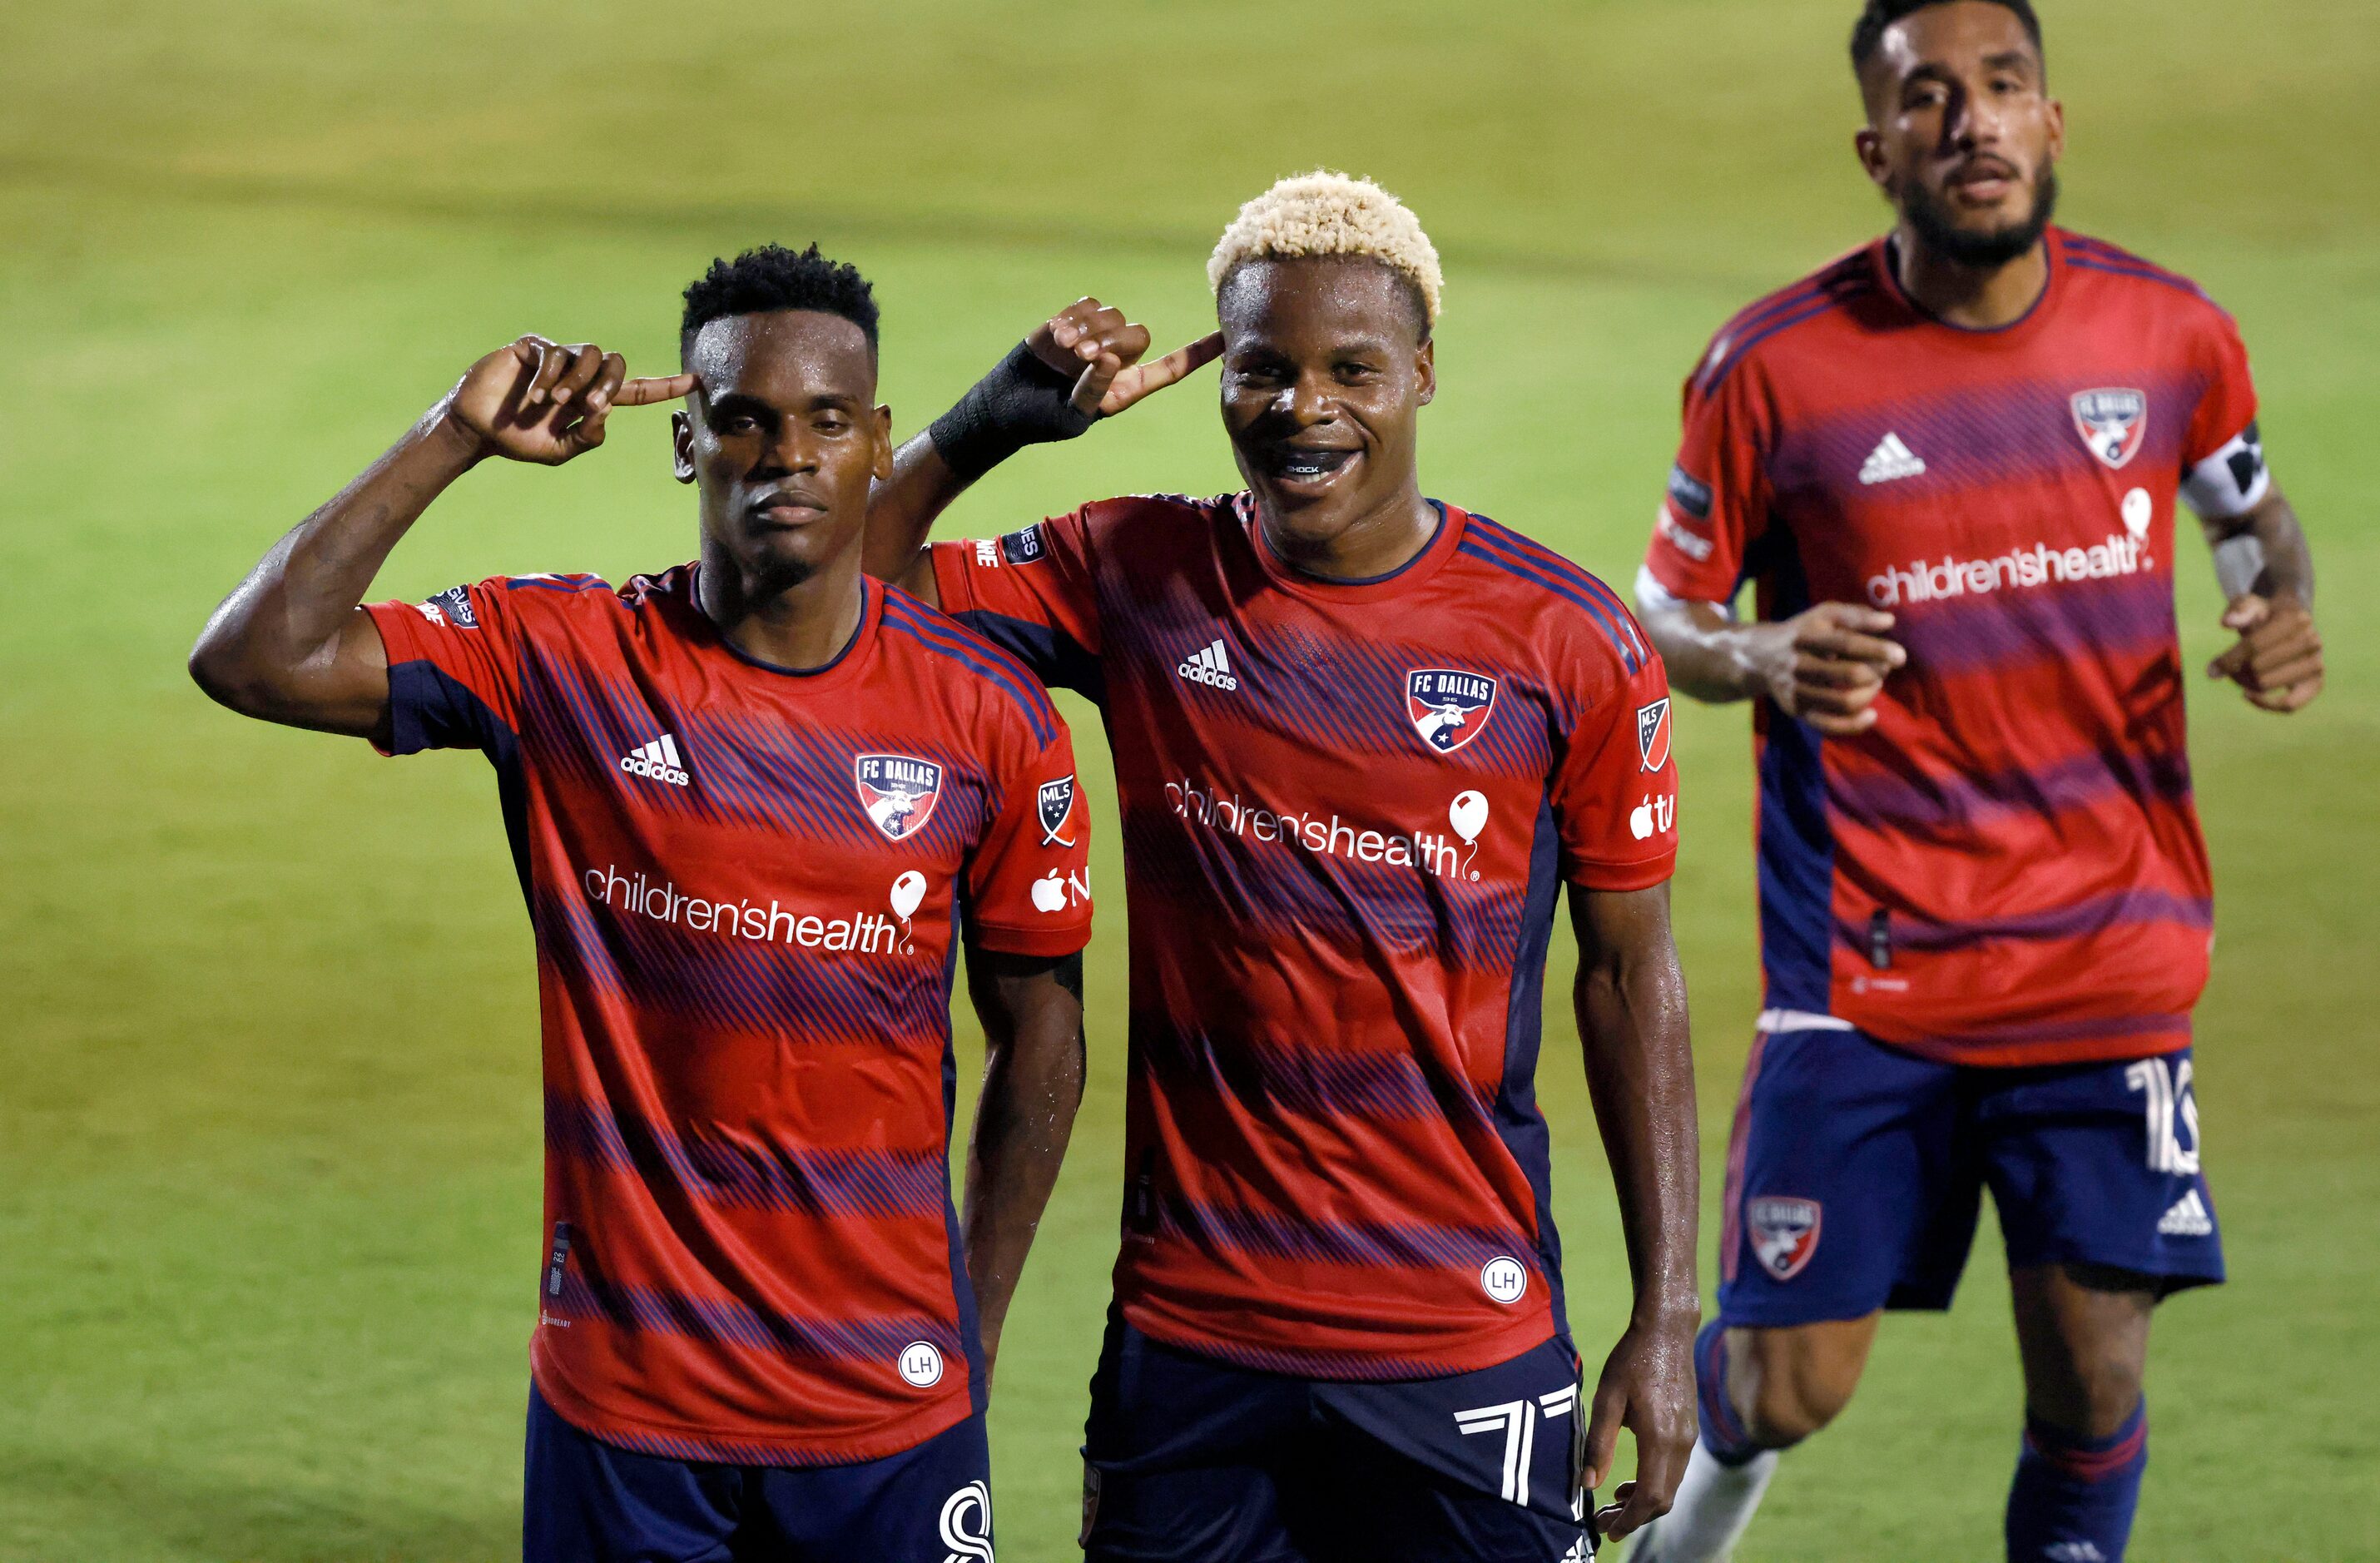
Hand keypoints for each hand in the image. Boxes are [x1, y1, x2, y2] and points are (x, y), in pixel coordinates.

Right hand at [441, 336, 693, 465]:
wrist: (477, 429)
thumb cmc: (518, 440)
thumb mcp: (560, 451)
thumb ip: (587, 438)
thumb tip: (607, 413)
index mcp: (590, 400)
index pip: (635, 391)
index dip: (663, 386)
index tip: (694, 380)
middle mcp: (579, 375)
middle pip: (616, 364)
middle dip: (610, 384)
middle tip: (590, 406)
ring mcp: (557, 358)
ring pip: (590, 354)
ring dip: (578, 380)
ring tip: (555, 402)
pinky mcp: (533, 347)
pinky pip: (554, 352)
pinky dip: (548, 376)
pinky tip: (534, 398)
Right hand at [1027, 297, 1221, 417]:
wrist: (1005, 404)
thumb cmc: (1042, 419)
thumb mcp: (1070, 414)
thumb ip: (1092, 390)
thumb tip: (1109, 359)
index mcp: (1127, 388)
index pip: (1172, 368)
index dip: (1198, 353)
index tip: (1227, 338)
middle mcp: (1117, 360)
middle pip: (1139, 335)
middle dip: (1112, 340)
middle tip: (1082, 356)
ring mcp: (1095, 337)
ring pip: (1113, 315)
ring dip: (1089, 330)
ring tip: (1063, 349)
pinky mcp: (1072, 321)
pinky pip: (1088, 305)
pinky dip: (1074, 317)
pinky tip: (1055, 337)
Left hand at [1584, 1313, 1696, 1542]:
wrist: (1668, 1330)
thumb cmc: (1632, 1359)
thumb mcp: (1607, 1399)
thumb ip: (1598, 1444)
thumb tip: (1588, 1484)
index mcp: (1660, 1439)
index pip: (1649, 1498)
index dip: (1629, 1520)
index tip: (1607, 1530)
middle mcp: (1681, 1444)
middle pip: (1663, 1499)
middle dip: (1634, 1517)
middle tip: (1603, 1520)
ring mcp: (1689, 1437)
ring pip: (1671, 1487)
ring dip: (1644, 1502)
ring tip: (1614, 1501)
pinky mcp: (1689, 1430)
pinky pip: (1674, 1470)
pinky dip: (1654, 1483)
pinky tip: (1630, 1479)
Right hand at [1752, 601, 1905, 734]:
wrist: (1761, 657)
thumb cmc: (1805, 632)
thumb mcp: (1824, 615)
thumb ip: (1856, 615)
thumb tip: (1888, 621)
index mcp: (1808, 636)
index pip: (1847, 643)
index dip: (1877, 650)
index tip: (1900, 655)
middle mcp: (1799, 664)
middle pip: (1849, 675)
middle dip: (1876, 673)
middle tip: (1884, 668)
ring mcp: (1796, 690)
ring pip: (1843, 702)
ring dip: (1869, 694)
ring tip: (1875, 684)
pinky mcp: (1796, 710)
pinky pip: (1828, 725)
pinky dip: (1854, 725)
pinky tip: (1871, 715)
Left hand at [2207, 591, 2322, 711]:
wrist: (2288, 625)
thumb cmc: (2263, 615)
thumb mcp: (2249, 604)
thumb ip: (2238, 609)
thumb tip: (2227, 623)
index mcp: (2295, 619)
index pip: (2254, 646)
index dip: (2229, 659)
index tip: (2213, 667)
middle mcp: (2312, 641)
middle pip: (2257, 667)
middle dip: (2235, 670)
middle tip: (2228, 668)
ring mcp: (2316, 663)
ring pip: (2266, 685)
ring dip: (2244, 684)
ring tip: (2238, 676)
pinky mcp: (2315, 683)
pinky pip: (2290, 704)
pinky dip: (2266, 704)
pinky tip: (2248, 695)